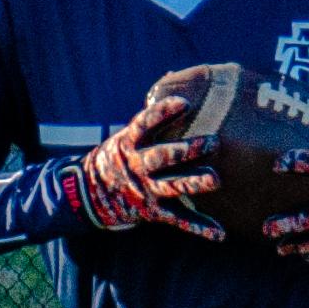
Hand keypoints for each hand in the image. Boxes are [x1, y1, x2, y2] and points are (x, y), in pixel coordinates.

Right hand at [74, 79, 223, 238]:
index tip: (183, 103)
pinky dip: (199, 227)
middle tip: (213, 142)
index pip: (144, 124)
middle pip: (161, 156)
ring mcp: (145, 190)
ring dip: (195, 183)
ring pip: (172, 186)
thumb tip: (170, 74)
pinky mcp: (153, 212)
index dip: (162, 113)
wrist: (89, 194)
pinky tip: (220, 233)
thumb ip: (152, 111)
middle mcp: (136, 166)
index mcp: (129, 142)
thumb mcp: (127, 133)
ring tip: (216, 179)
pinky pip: (178, 220)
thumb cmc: (119, 156)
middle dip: (186, 150)